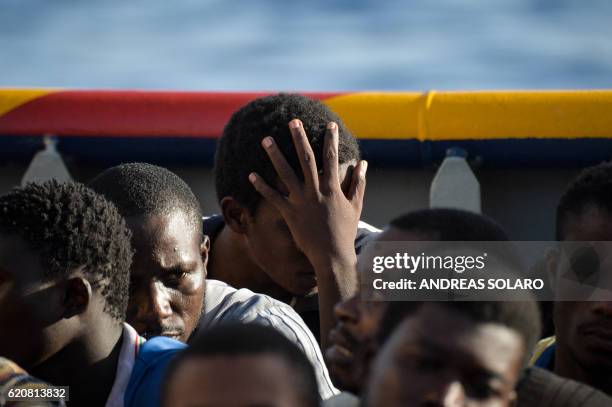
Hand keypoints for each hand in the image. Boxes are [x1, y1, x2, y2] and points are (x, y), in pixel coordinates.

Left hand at [248, 119, 367, 273]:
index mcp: (332, 188)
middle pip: (306, 159)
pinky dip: (262, 186)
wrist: (332, 255)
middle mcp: (315, 191)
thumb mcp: (356, 205)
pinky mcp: (290, 213)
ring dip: (275, 155)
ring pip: (285, 173)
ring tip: (266, 139)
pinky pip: (273, 197)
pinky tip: (252, 174)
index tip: (330, 124)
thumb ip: (358, 183)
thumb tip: (363, 163)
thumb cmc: (345, 231)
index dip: (331, 140)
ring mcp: (301, 202)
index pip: (332, 158)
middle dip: (300, 138)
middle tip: (293, 121)